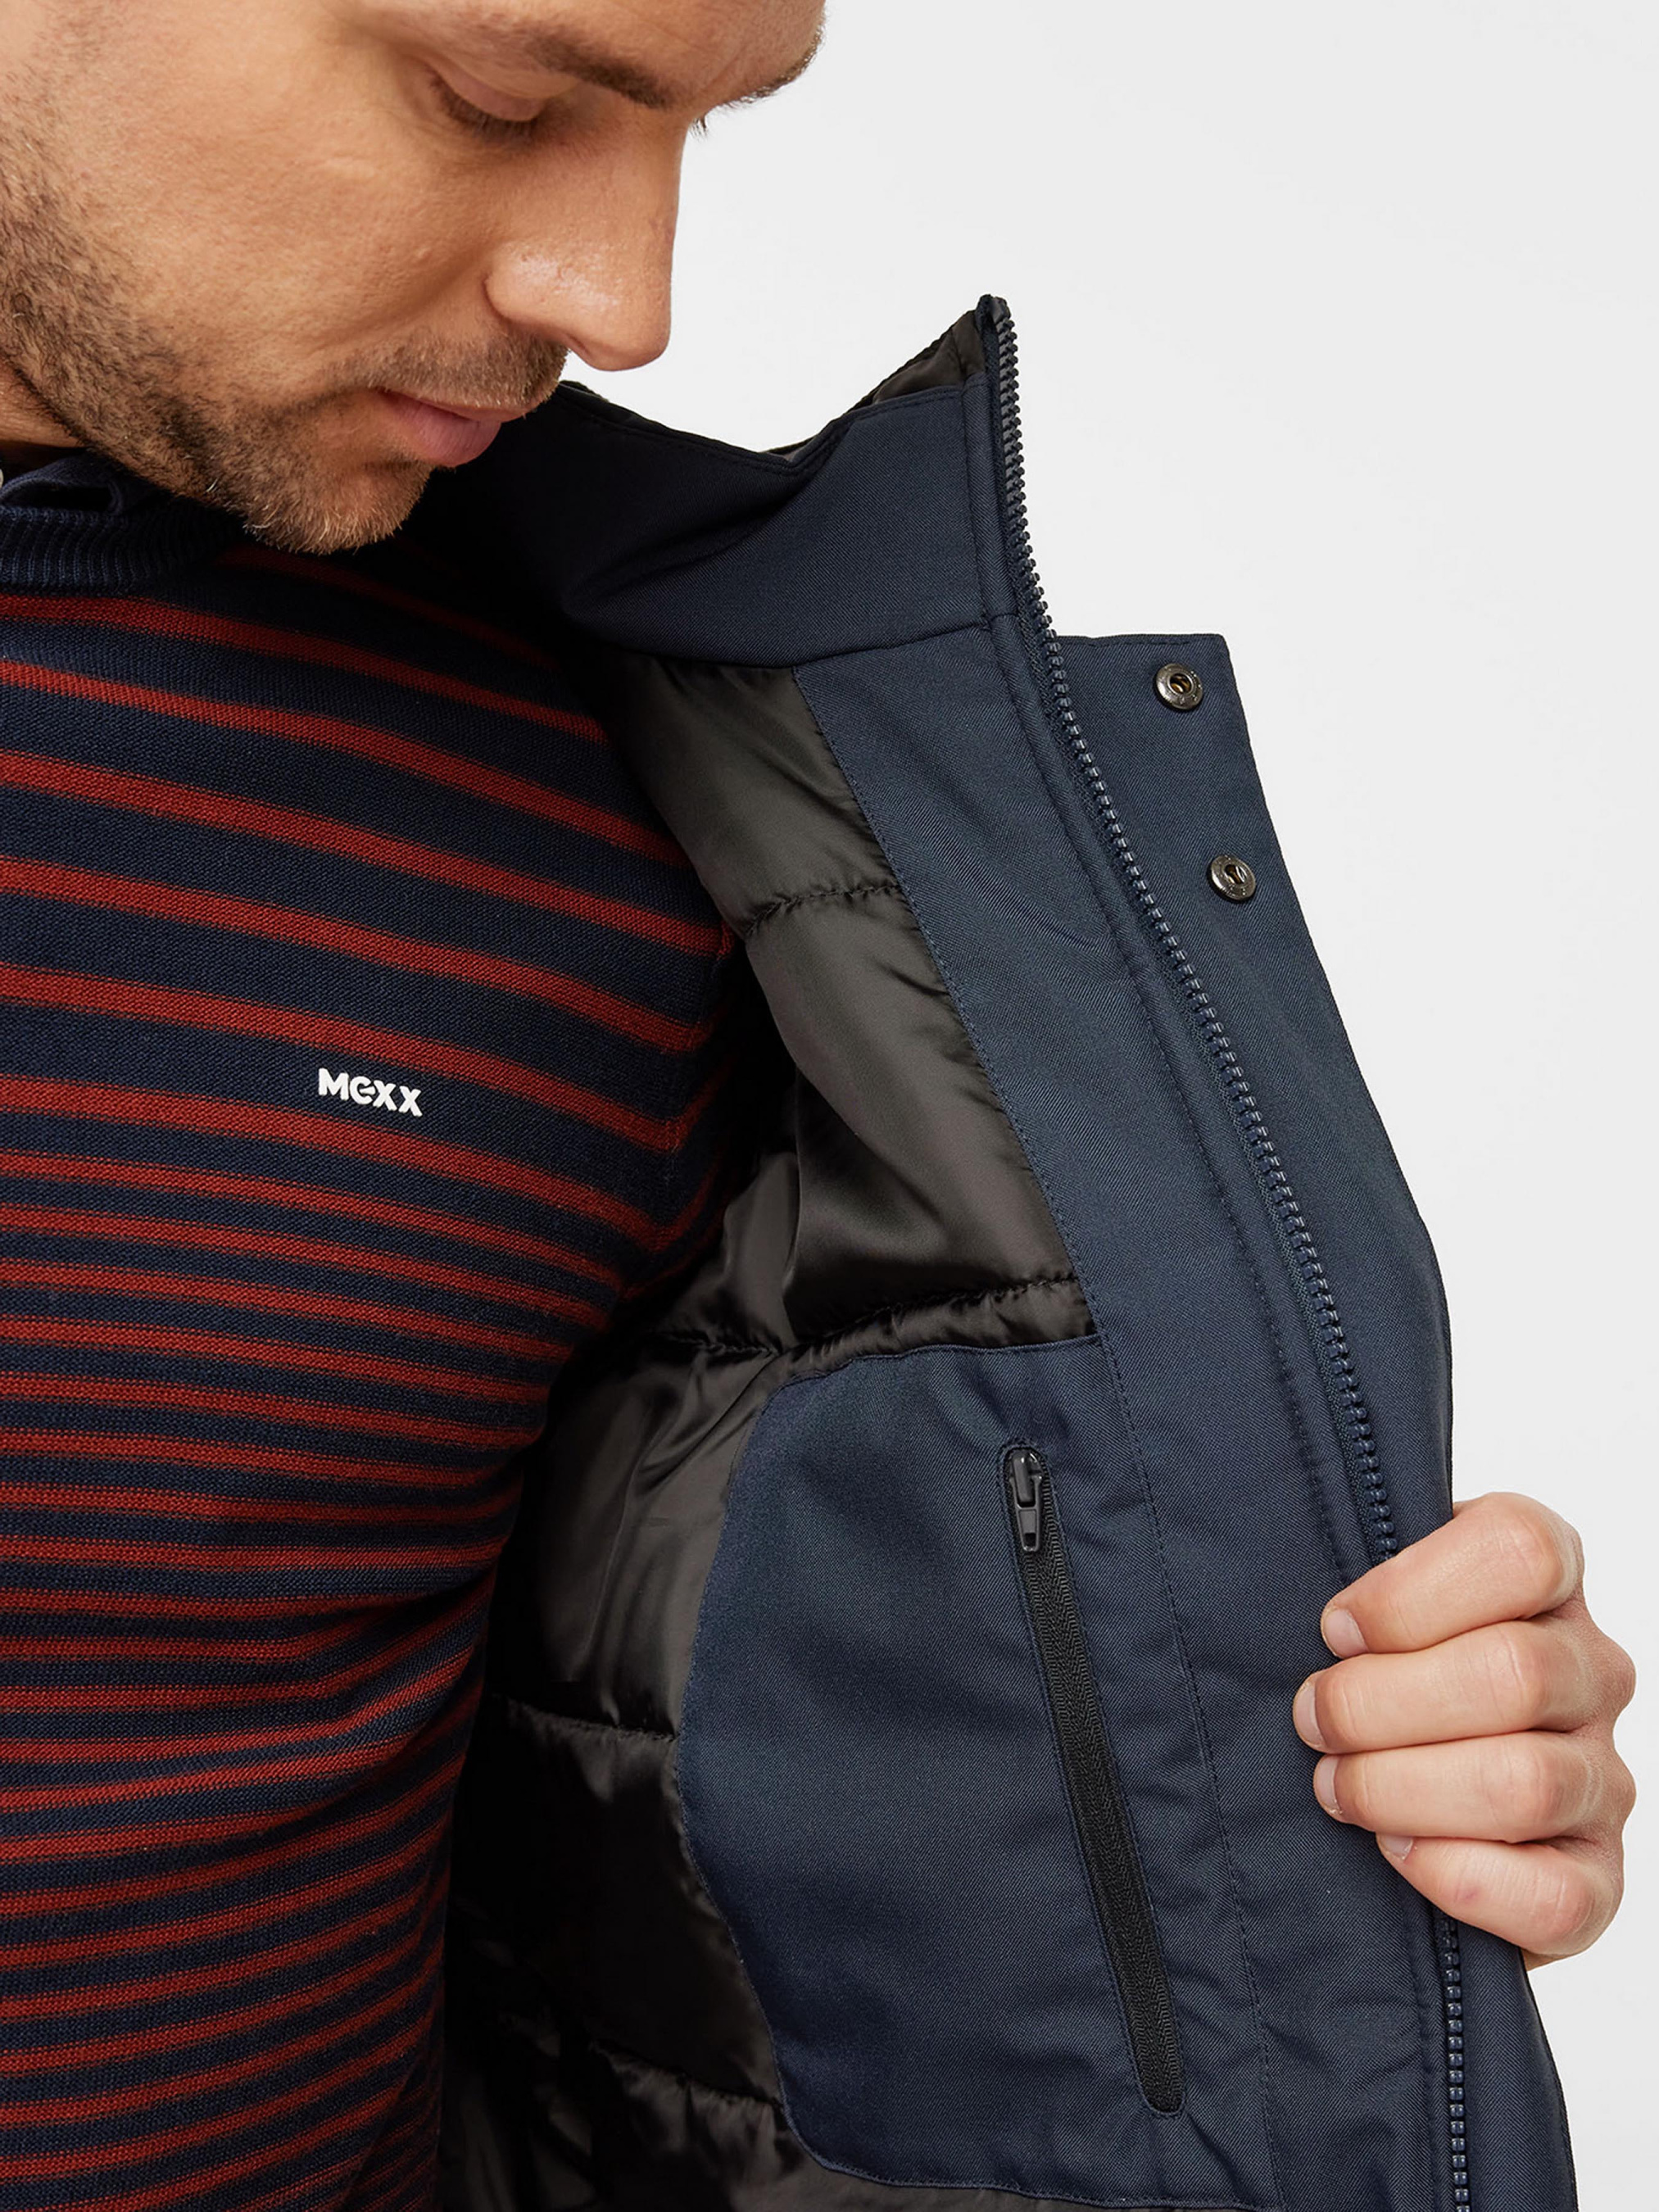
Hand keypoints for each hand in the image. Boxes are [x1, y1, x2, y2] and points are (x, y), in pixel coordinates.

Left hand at [1291, 1491, 1635, 1964]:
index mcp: (1548, 1579)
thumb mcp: (1369, 1604)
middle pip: (1515, 1673)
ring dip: (1401, 1789)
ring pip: (1525, 1783)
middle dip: (1379, 1704)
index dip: (1409, 1593)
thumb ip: (1358, 1588)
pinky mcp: (1597, 1878)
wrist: (1401, 1780)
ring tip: (1337, 1787)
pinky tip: (1396, 1850)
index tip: (1334, 1629)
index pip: (1520, 1549)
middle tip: (1313, 1720)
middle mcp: (1593, 1672)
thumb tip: (1328, 1627)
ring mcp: (1603, 1777)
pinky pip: (1554, 1895)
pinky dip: (1456, 1876)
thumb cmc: (1374, 1671)